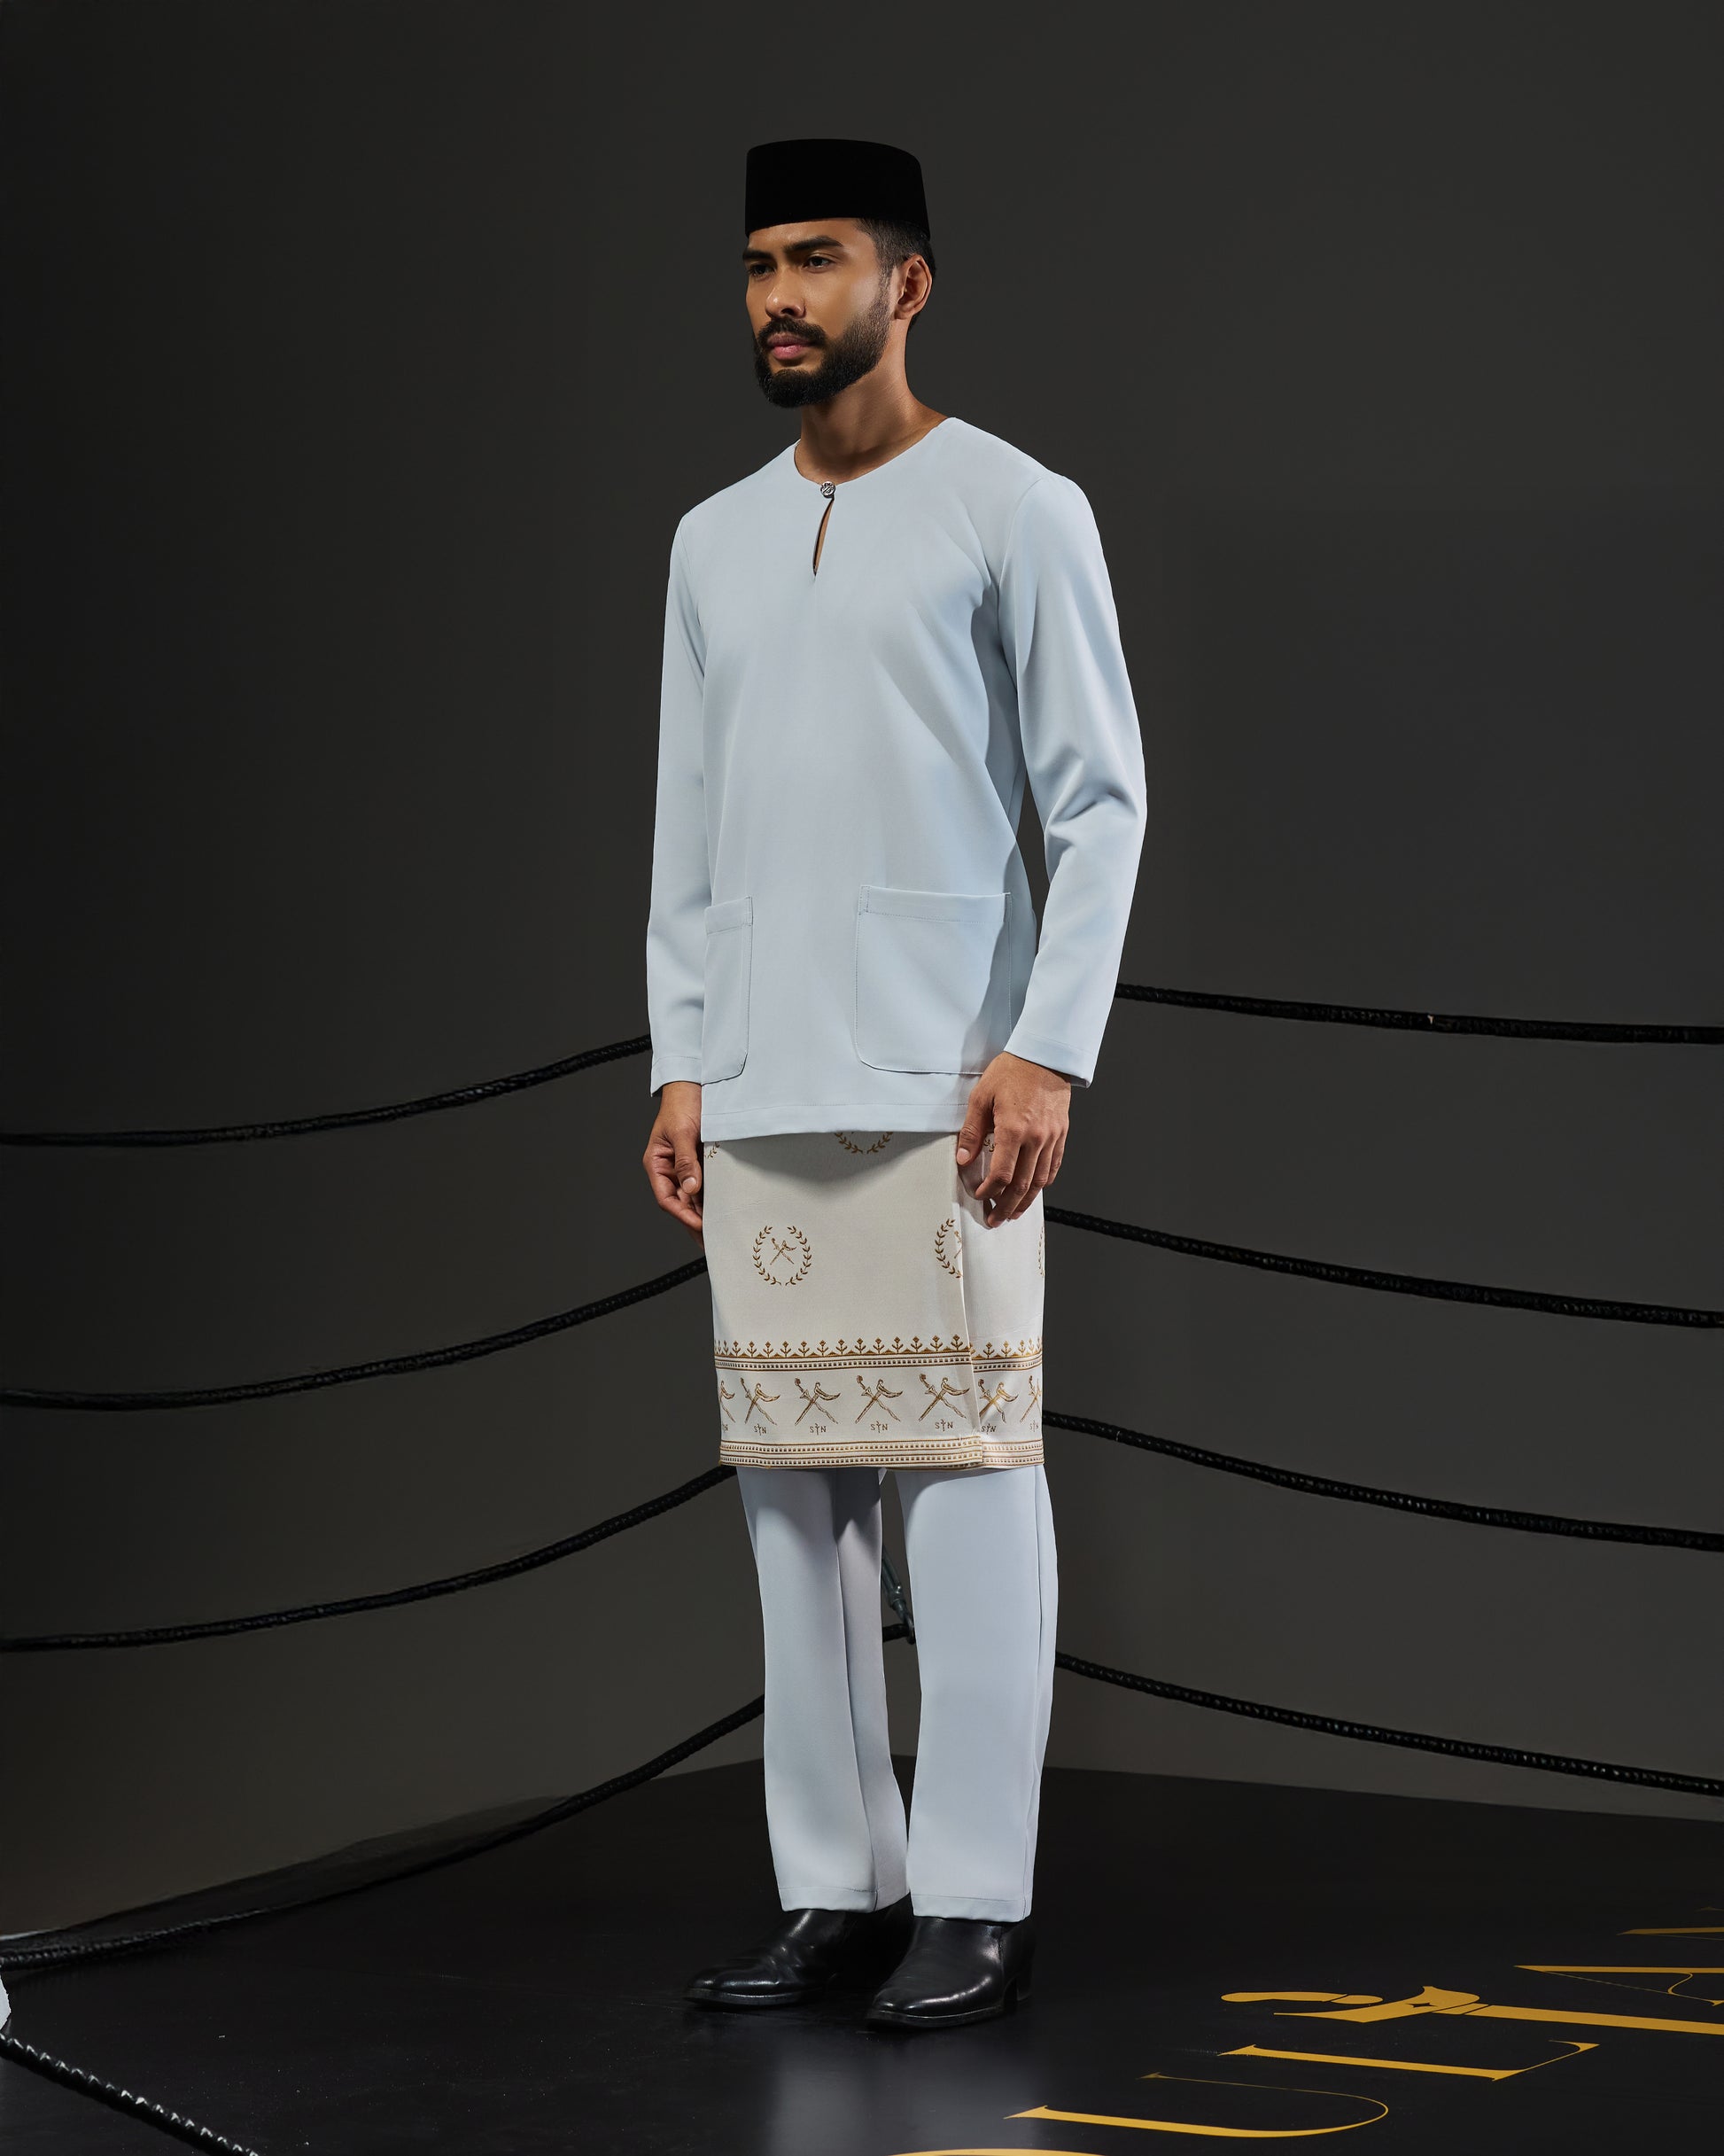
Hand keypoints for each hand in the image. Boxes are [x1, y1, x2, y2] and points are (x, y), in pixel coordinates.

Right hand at [643, 1080, 705, 1244]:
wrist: (696, 1083)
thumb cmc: (683, 1103)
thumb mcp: (683, 1132)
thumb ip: (686, 1161)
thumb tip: (691, 1188)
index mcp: (657, 1164)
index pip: (667, 1198)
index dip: (683, 1214)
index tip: (699, 1226)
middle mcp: (670, 1168)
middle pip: (682, 1201)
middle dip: (695, 1220)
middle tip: (712, 1241)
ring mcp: (686, 1165)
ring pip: (695, 1195)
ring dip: (706, 1211)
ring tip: (721, 1230)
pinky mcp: (701, 1160)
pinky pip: (707, 1182)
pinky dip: (714, 1195)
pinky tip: (725, 1207)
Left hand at [955, 1052, 1069, 1224]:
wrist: (1044, 1055)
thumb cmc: (1011, 1071)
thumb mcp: (981, 1096)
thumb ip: (972, 1131)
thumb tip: (963, 1159)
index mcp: (1014, 1129)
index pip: (1002, 1174)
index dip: (990, 1191)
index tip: (980, 1196)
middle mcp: (1036, 1138)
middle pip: (1022, 1184)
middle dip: (1006, 1206)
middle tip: (995, 1219)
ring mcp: (1052, 1137)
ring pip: (1040, 1180)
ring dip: (1026, 1201)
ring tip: (1013, 1213)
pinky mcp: (1061, 1133)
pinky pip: (1054, 1166)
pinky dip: (1043, 1183)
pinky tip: (1033, 1191)